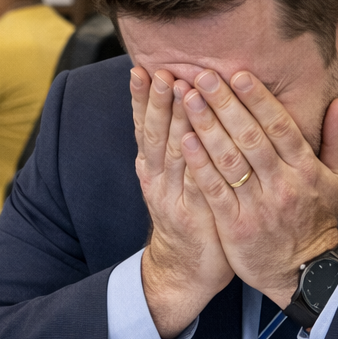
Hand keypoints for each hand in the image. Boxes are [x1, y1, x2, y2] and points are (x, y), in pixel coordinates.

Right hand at [132, 67, 233, 337]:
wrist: (187, 270)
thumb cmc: (190, 216)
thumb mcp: (177, 179)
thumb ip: (177, 146)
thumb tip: (178, 104)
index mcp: (153, 168)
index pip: (146, 126)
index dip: (143, 98)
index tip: (142, 68)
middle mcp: (158, 180)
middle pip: (156, 134)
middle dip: (157, 101)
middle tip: (159, 71)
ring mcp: (173, 198)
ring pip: (173, 153)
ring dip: (174, 120)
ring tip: (176, 90)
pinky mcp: (192, 216)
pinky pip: (195, 183)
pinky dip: (193, 161)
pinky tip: (193, 140)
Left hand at [179, 68, 337, 307]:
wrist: (305, 274)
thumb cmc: (318, 220)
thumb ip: (336, 139)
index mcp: (306, 170)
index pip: (281, 127)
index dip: (259, 99)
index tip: (238, 74)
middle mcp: (282, 185)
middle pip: (251, 138)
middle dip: (225, 104)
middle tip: (203, 75)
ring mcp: (258, 207)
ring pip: (230, 160)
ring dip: (206, 126)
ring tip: (187, 98)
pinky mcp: (236, 226)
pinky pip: (215, 190)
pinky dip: (200, 164)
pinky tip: (184, 140)